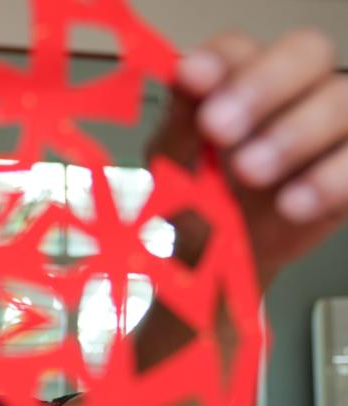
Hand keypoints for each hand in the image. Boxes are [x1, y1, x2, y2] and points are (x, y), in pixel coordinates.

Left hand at [147, 29, 347, 286]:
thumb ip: (180, 124)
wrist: (219, 258)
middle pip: (305, 53)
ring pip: (342, 100)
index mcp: (238, 80)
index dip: (218, 60)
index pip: (238, 49)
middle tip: (219, 129)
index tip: (192, 79)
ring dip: (297, 134)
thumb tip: (183, 81)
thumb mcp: (174, 167)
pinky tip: (291, 204)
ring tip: (250, 174)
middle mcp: (294, 90)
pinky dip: (330, 180)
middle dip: (263, 86)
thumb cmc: (195, 201)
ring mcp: (332, 124)